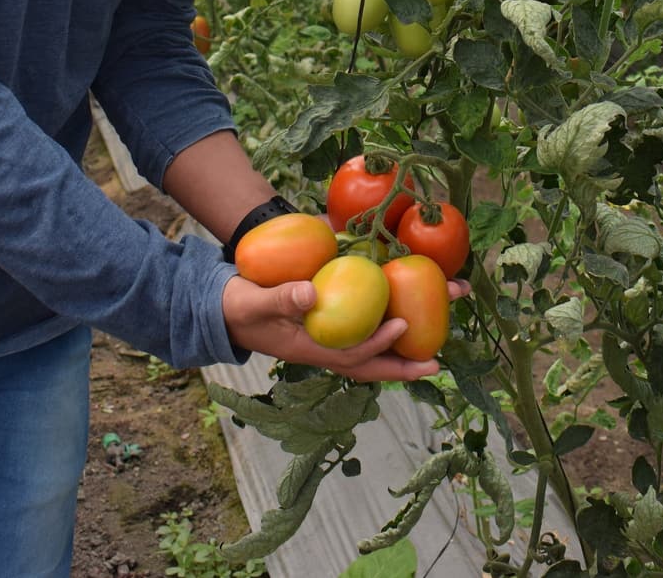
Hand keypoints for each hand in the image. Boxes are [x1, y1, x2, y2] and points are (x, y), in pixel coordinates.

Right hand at [222, 274, 470, 382]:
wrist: (226, 311)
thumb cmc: (240, 308)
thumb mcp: (255, 302)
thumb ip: (281, 299)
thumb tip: (312, 294)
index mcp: (310, 349)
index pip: (351, 353)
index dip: (378, 343)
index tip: (403, 326)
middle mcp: (325, 350)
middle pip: (370, 365)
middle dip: (403, 367)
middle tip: (436, 365)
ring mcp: (327, 343)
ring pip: (370, 355)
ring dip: (400, 353)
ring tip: (433, 349)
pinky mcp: (328, 331)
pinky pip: (362, 339)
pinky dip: (383, 336)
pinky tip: (404, 322)